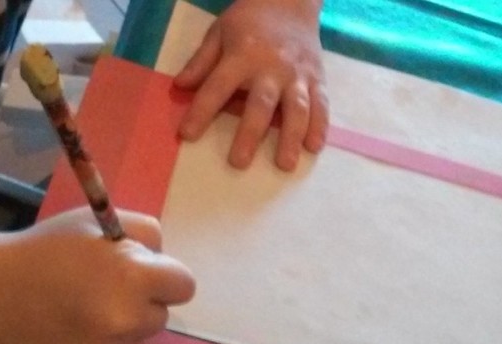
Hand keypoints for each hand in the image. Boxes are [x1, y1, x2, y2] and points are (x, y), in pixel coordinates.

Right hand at [0, 208, 194, 343]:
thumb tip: (165, 260)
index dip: (165, 279)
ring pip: (137, 343)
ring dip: (119, 332)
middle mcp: (127, 320)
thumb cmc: (44, 252)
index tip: (144, 277)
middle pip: (161, 316)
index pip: (185, 286)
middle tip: (101, 293)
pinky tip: (69, 338)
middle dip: (140, 304)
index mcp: (134, 277)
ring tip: (80, 315)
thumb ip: (144, 234)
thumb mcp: (95, 222)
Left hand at [174, 0, 328, 171]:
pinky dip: (320, 127)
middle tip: (238, 163)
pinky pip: (321, 105)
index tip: (187, 135)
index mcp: (242, 54)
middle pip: (261, 104)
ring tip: (285, 164)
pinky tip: (314, 148)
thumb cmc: (250, 20)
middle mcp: (272, 67)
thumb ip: (201, 62)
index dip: (201, 111)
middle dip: (249, 134)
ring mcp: (298, 75)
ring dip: (291, 137)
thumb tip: (180, 87)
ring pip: (296, 109)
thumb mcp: (219, 33)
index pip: (218, 86)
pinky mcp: (318, 79)